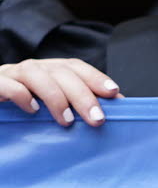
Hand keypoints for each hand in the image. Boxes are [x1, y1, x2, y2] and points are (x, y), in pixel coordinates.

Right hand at [0, 58, 120, 127]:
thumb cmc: (21, 113)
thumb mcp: (51, 109)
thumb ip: (77, 106)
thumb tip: (117, 108)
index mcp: (47, 71)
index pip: (74, 67)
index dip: (95, 77)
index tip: (114, 93)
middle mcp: (30, 69)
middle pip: (60, 72)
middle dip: (82, 95)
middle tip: (96, 119)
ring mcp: (9, 74)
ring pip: (34, 73)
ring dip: (55, 96)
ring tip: (66, 120)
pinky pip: (6, 84)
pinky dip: (20, 94)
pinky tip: (32, 110)